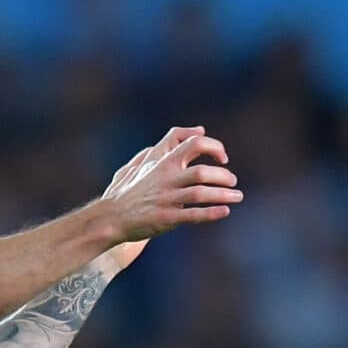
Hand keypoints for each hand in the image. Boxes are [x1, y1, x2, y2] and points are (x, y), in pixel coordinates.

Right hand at [98, 127, 240, 259]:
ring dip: (223, 194)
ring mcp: (166, 198)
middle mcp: (166, 177)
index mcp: (162, 162)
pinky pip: (193, 214)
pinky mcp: (166, 218)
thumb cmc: (127, 191)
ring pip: (201, 193)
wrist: (110, 217)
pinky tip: (225, 212)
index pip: (192, 143)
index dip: (213, 146)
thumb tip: (195, 130)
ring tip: (237, 196)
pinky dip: (211, 213)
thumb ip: (164, 147)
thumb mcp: (140, 164)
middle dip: (223, 175)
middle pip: (202, 171)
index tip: (223, 157)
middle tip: (233, 181)